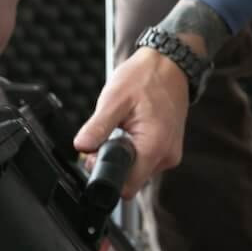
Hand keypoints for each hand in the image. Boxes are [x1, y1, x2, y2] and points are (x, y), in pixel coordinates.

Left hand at [73, 38, 203, 198]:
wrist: (170, 64)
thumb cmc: (146, 77)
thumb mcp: (114, 99)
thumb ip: (97, 127)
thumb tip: (81, 147)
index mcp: (154, 147)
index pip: (127, 186)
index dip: (106, 175)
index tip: (96, 157)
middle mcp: (166, 156)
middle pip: (132, 180)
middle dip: (114, 164)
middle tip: (107, 136)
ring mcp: (170, 154)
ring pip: (139, 170)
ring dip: (125, 155)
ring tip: (123, 128)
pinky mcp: (169, 149)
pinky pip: (147, 160)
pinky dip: (135, 149)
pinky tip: (133, 129)